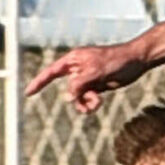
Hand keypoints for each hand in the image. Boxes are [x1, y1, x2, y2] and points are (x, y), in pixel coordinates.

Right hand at [25, 43, 149, 114]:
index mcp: (74, 60)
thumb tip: (67, 98)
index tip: (28, 93)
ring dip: (85, 104)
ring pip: (77, 98)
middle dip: (77, 99)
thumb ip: (79, 85)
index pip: (51, 72)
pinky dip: (92, 104)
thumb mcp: (95, 72)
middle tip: (90, 101)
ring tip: (97, 103)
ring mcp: (87, 79)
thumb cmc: (116, 60)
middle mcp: (78, 69)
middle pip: (68, 91)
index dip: (39, 83)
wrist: (137, 61)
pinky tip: (101, 101)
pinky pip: (87, 100)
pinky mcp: (96, 87)